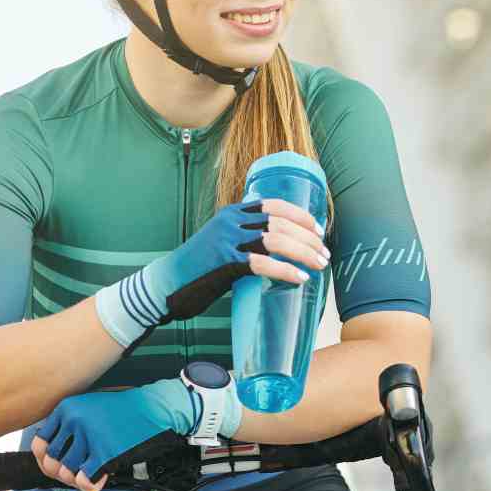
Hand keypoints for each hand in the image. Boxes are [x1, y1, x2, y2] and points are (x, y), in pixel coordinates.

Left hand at [30, 380, 195, 490]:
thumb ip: (68, 428)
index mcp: (67, 408)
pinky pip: (85, 480)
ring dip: (79, 479)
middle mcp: (74, 420)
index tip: (59, 463)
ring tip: (92, 474)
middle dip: (63, 472)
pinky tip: (100, 478)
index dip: (47, 459)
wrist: (157, 408)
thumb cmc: (126, 410)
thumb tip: (49, 460)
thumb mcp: (90, 408)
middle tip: (78, 471)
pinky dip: (90, 485)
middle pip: (52, 461)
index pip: (40, 443)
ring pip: (68, 473)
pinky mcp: (106, 453)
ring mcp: (89, 436)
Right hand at [95, 198, 329, 347]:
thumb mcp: (222, 244)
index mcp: (232, 213)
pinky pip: (264, 264)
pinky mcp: (225, 263)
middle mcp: (231, 222)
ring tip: (319, 265)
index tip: (318, 230)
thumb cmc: (197, 269)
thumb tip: (278, 248)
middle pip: (280, 222)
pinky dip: (285, 271)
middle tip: (324, 254)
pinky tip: (300, 278)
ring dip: (303, 253)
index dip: (300, 215)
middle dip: (308, 238)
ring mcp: (227, 241)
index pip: (273, 205)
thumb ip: (245, 240)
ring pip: (276, 240)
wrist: (166, 285)